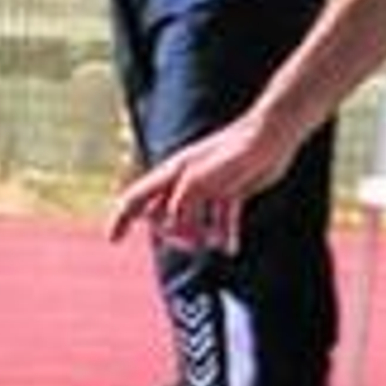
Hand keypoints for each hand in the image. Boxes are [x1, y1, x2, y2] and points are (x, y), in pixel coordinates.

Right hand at [108, 111, 293, 251]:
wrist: (272, 137)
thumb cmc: (236, 150)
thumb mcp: (202, 178)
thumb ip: (181, 201)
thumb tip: (171, 223)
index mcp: (173, 172)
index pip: (137, 197)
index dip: (121, 218)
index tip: (113, 241)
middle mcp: (187, 180)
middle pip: (166, 215)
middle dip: (174, 234)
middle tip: (192, 241)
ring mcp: (209, 186)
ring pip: (195, 221)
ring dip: (203, 237)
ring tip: (219, 242)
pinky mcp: (231, 190)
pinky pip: (221, 220)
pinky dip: (224, 234)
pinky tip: (231, 248)